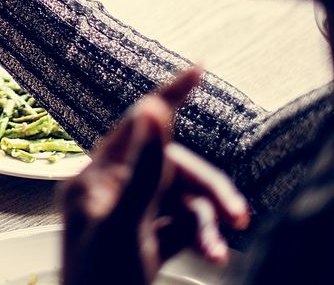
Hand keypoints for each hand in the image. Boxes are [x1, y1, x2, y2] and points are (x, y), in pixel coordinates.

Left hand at [61, 67, 249, 284]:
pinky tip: (215, 255)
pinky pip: (178, 226)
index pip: (135, 126)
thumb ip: (141, 168)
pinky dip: (200, 236)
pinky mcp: (141, 243)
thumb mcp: (124, 224)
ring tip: (224, 249)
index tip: (198, 70)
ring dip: (206, 220)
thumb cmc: (101, 283)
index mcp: (95, 179)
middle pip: (168, 168)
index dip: (167, 97)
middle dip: (207, 188)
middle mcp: (108, 193)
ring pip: (178, 199)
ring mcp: (125, 218)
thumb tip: (152, 108)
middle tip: (238, 215)